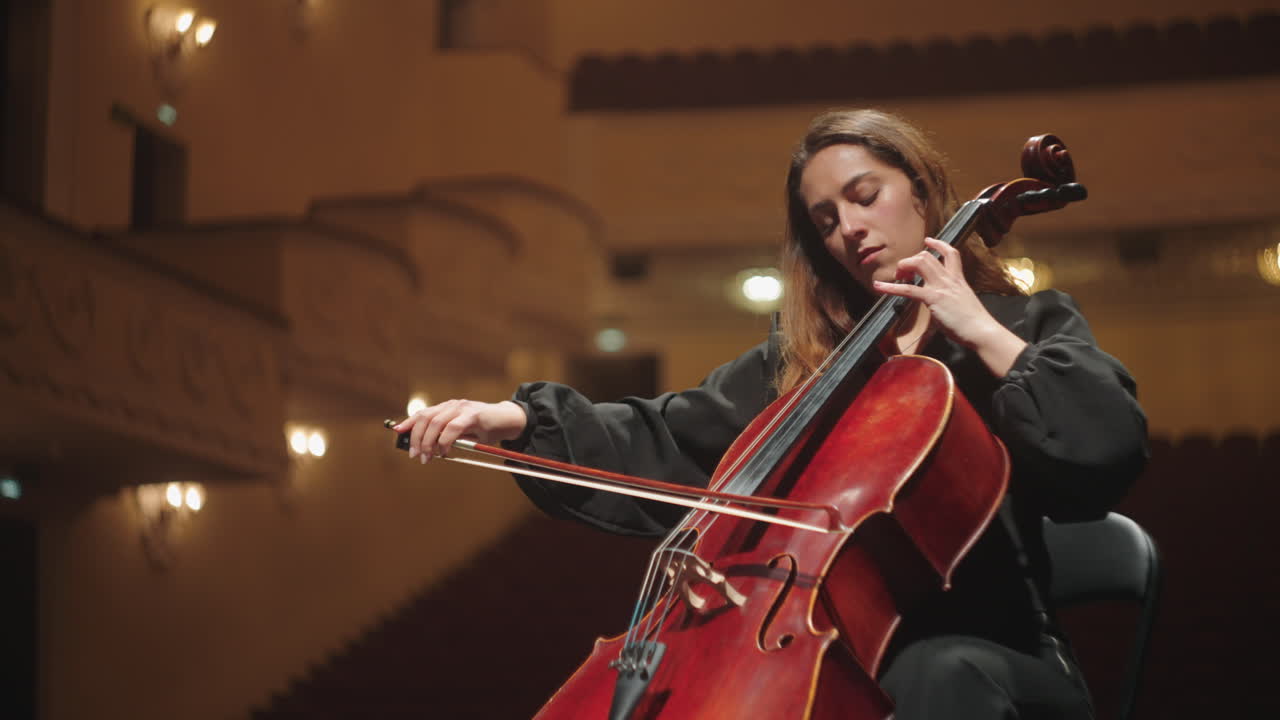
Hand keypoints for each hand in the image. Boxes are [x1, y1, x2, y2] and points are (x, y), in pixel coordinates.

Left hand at [392, 399, 526, 462]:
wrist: (509, 420)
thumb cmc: (486, 429)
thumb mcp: (463, 434)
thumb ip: (447, 437)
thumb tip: (428, 449)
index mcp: (448, 408)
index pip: (423, 413)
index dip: (408, 422)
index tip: (397, 432)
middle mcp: (452, 405)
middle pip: (425, 418)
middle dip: (416, 438)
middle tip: (416, 455)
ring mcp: (462, 408)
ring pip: (436, 423)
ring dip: (428, 442)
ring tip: (428, 457)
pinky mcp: (473, 415)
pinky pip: (453, 428)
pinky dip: (445, 441)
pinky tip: (445, 451)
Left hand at [873, 237, 1026, 376]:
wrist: (981, 330)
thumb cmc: (974, 322)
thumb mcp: (963, 303)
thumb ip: (951, 298)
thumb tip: (942, 304)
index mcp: (958, 279)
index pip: (951, 253)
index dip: (938, 244)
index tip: (928, 241)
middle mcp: (949, 279)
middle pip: (927, 256)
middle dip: (911, 259)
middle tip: (903, 272)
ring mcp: (941, 287)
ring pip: (919, 263)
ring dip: (903, 267)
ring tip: (896, 277)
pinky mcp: (933, 298)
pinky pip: (908, 289)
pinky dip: (890, 287)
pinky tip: (879, 287)